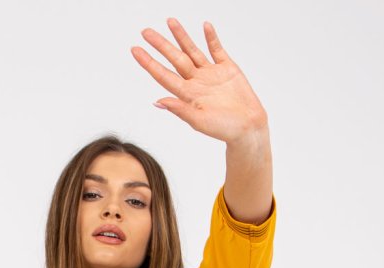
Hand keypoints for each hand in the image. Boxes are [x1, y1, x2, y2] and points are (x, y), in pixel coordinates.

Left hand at [130, 18, 266, 142]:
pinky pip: (216, 49)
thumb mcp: (199, 121)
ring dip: (181, 36)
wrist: (248, 127)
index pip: (163, 75)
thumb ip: (180, 109)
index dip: (149, 62)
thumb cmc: (224, 129)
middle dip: (161, 45)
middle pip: (175, 59)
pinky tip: (204, 26)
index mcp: (187, 95)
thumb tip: (158, 102)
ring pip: (192, 50)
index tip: (135, 50)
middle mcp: (196, 82)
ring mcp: (211, 74)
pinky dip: (211, 38)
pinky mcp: (227, 68)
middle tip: (146, 31)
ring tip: (170, 21)